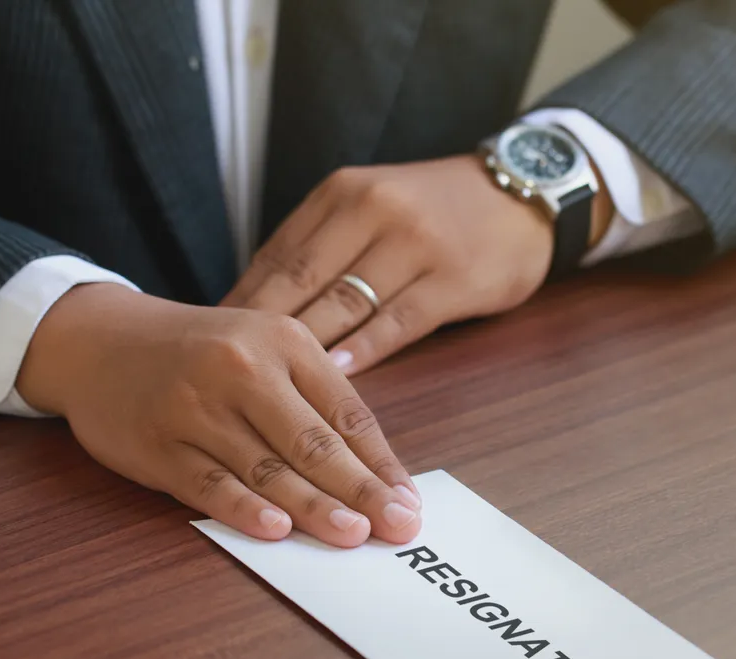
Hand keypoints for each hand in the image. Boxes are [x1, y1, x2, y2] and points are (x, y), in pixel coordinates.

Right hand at [16, 283, 422, 546]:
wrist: (100, 340)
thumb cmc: (201, 354)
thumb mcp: (266, 352)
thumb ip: (315, 404)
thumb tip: (375, 475)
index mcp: (285, 343)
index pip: (347, 414)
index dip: (381, 465)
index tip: (409, 504)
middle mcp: (242, 369)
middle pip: (313, 442)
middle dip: (360, 491)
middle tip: (395, 527)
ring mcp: (196, 407)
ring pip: (265, 467)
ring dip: (313, 506)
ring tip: (351, 535)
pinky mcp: (158, 443)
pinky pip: (209, 483)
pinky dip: (243, 508)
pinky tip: (276, 529)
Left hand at [222, 155, 574, 375]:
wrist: (523, 193)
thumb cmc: (437, 210)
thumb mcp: (373, 204)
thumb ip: (322, 244)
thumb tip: (257, 301)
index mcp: (344, 193)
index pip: (279, 254)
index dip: (242, 303)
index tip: (212, 343)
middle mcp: (375, 211)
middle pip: (302, 280)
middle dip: (261, 332)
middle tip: (228, 376)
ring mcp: (416, 245)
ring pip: (346, 304)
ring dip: (307, 349)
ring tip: (273, 388)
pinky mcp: (453, 280)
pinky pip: (398, 321)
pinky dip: (365, 349)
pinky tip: (339, 374)